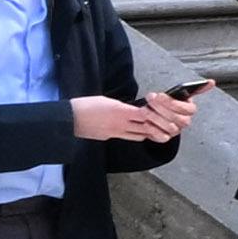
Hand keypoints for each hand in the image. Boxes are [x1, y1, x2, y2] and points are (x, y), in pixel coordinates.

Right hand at [78, 94, 199, 147]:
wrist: (68, 119)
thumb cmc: (85, 105)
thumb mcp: (106, 100)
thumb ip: (121, 106)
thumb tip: (130, 110)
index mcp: (120, 111)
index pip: (144, 115)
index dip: (156, 115)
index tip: (165, 113)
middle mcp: (119, 124)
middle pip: (145, 129)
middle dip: (157, 128)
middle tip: (168, 127)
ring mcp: (114, 133)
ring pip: (137, 136)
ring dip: (147, 133)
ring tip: (156, 131)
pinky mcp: (107, 138)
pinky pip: (125, 137)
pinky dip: (134, 135)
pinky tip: (137, 133)